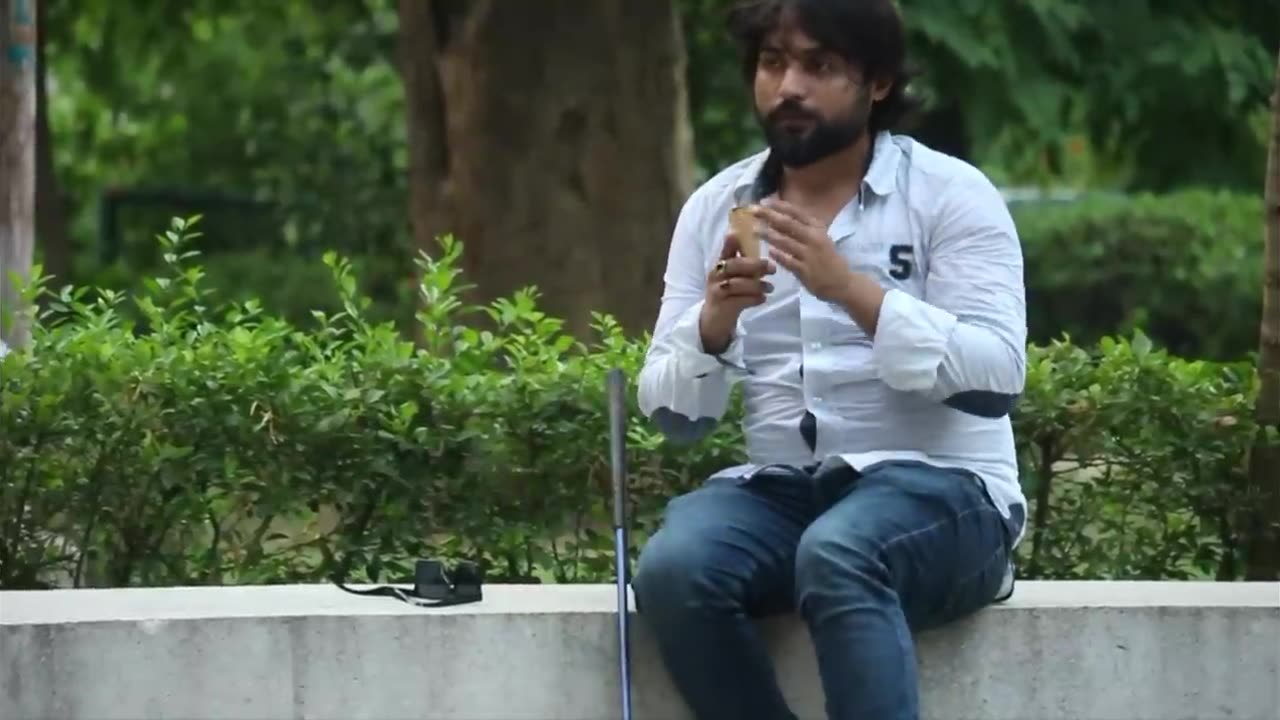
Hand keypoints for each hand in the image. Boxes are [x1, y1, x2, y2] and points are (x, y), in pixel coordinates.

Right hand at [699, 231, 775, 353]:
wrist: (713, 321)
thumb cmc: (727, 293)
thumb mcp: (733, 275)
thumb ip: (744, 261)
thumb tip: (762, 244)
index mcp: (719, 264)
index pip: (726, 249)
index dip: (734, 240)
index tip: (744, 233)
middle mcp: (715, 275)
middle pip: (734, 265)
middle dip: (755, 265)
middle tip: (772, 268)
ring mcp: (716, 291)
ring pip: (738, 284)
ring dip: (757, 285)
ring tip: (770, 288)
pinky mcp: (722, 307)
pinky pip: (740, 301)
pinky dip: (754, 299)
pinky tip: (763, 299)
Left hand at [756, 199, 885, 332]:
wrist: (842, 282)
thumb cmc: (827, 258)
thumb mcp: (819, 237)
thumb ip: (802, 227)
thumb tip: (779, 215)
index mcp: (817, 227)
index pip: (796, 212)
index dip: (779, 205)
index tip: (764, 201)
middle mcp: (814, 238)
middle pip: (787, 223)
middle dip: (768, 215)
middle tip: (752, 210)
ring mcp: (809, 254)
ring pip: (784, 241)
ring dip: (768, 234)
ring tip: (754, 230)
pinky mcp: (805, 271)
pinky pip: (787, 261)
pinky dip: (777, 255)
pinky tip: (768, 251)